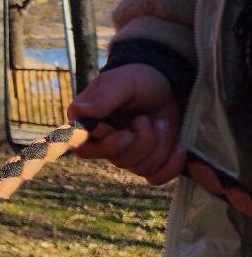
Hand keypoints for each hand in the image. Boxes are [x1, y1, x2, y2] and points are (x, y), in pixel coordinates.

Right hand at [70, 63, 185, 184]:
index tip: (127, 132)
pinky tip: (178, 148)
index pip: (82, 148)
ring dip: (159, 145)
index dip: (108, 146)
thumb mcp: (120, 83)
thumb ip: (101, 99)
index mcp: (88, 123)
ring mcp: (126, 154)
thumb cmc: (138, 79)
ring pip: (140, 168)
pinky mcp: (148, 161)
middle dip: (142, 141)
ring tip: (161, 122)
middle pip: (118, 160)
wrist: (167, 85)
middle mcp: (103, 142)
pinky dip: (171, 165)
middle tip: (146, 118)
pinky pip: (156, 177)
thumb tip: (77, 115)